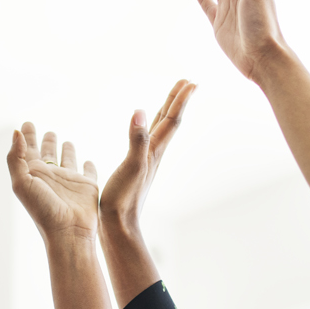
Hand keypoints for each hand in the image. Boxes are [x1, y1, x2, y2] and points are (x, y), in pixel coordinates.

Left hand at [8, 123, 99, 241]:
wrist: (68, 232)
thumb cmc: (42, 210)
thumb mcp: (22, 183)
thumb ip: (16, 157)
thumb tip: (16, 132)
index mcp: (33, 174)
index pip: (28, 149)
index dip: (27, 136)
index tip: (26, 124)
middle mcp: (51, 175)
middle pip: (47, 153)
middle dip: (46, 141)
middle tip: (47, 131)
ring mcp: (69, 180)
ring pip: (68, 160)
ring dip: (67, 150)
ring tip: (66, 141)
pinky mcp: (87, 185)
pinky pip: (89, 171)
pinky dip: (89, 165)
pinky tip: (88, 161)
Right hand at [100, 80, 196, 239]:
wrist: (118, 226)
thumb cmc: (123, 198)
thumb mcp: (130, 166)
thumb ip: (136, 140)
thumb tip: (139, 112)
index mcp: (154, 151)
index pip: (171, 120)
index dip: (180, 100)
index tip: (190, 82)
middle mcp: (153, 154)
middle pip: (168, 122)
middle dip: (177, 101)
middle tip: (187, 82)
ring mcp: (145, 161)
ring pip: (158, 131)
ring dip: (166, 113)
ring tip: (170, 100)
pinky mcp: (135, 168)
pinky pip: (145, 141)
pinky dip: (147, 129)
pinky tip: (142, 131)